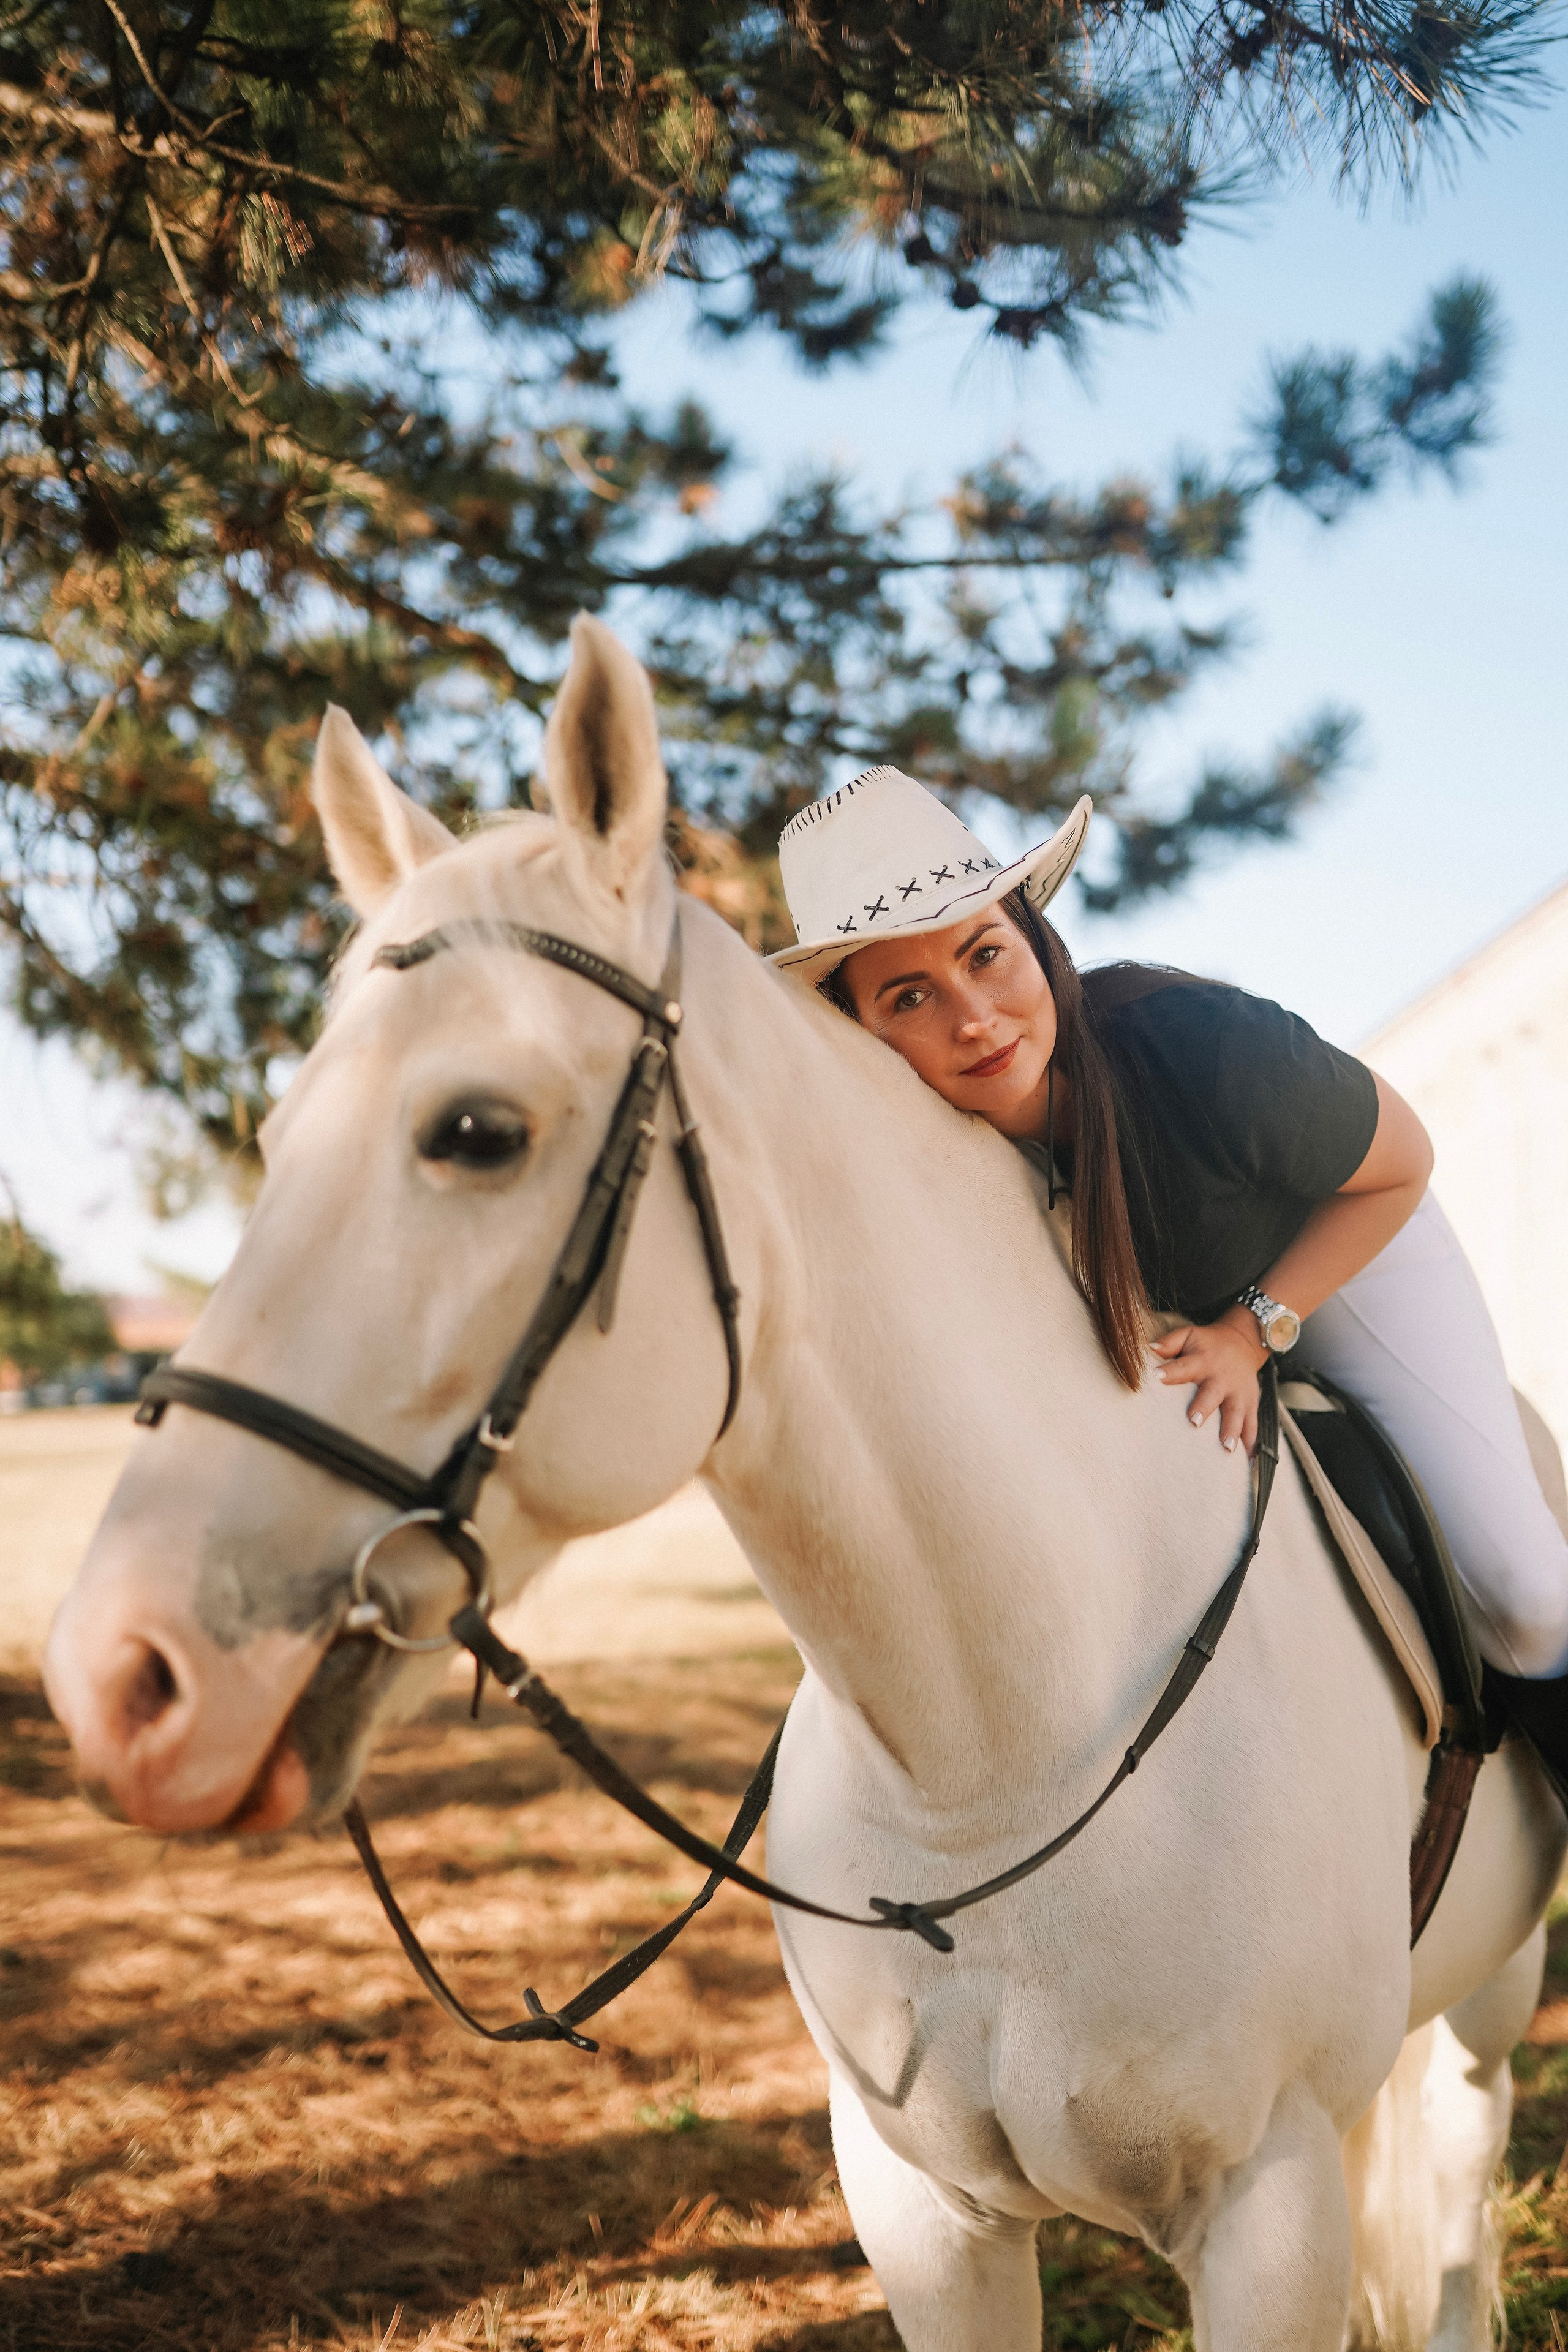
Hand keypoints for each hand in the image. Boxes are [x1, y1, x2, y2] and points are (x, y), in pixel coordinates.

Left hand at [1150, 1310, 1266, 1455]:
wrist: (1244, 1341)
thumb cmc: (1207, 1343)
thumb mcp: (1188, 1335)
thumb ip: (1169, 1342)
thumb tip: (1148, 1348)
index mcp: (1201, 1361)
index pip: (1183, 1366)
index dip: (1170, 1372)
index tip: (1157, 1377)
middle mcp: (1221, 1378)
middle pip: (1212, 1394)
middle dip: (1204, 1407)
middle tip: (1193, 1421)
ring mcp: (1238, 1393)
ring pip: (1236, 1412)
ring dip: (1232, 1430)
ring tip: (1226, 1448)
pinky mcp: (1251, 1403)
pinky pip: (1253, 1424)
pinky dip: (1252, 1442)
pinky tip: (1249, 1460)